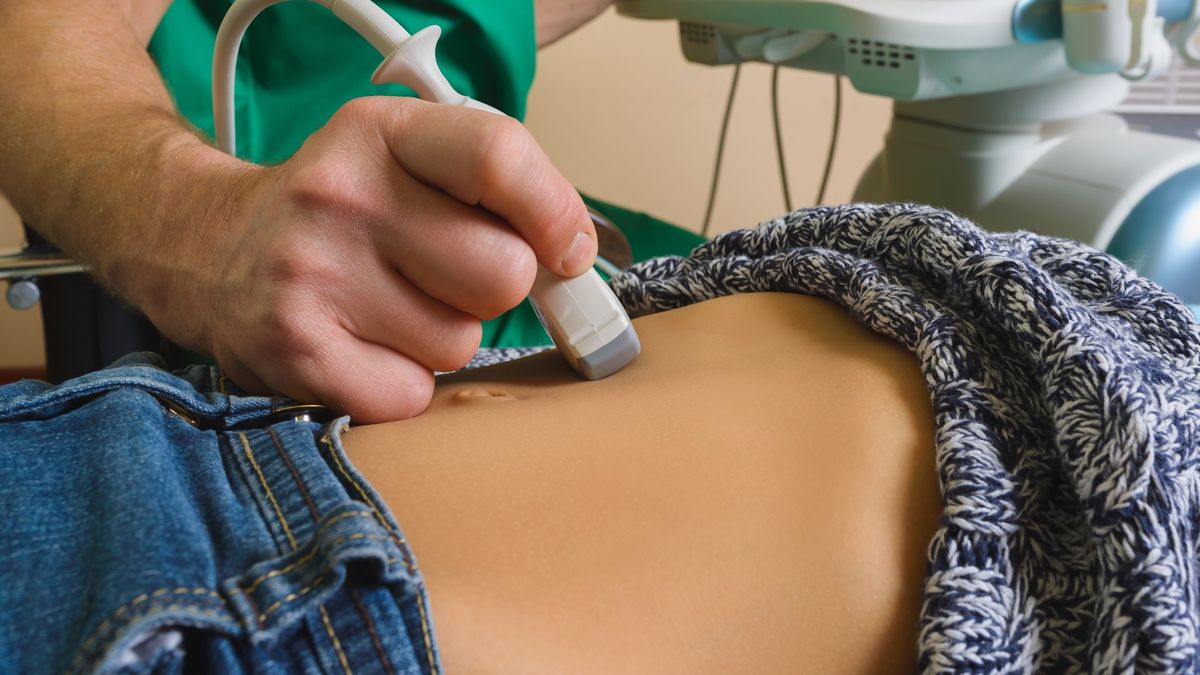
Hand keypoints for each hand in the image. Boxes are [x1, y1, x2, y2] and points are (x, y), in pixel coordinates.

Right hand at [174, 97, 596, 421]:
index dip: (555, 214)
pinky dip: (402, 383)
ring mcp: (313, 277)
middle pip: (503, 273)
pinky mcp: (297, 353)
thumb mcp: (402, 160)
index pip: (501, 159)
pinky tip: (361, 347)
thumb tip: (577, 258)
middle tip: (443, 277)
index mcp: (379, 132)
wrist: (203, 249)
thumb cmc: (333, 211)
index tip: (563, 248)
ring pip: (462, 343)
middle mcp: (341, 196)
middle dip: (492, 288)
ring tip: (385, 308)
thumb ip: (493, 191)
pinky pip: (415, 394)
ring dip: (440, 337)